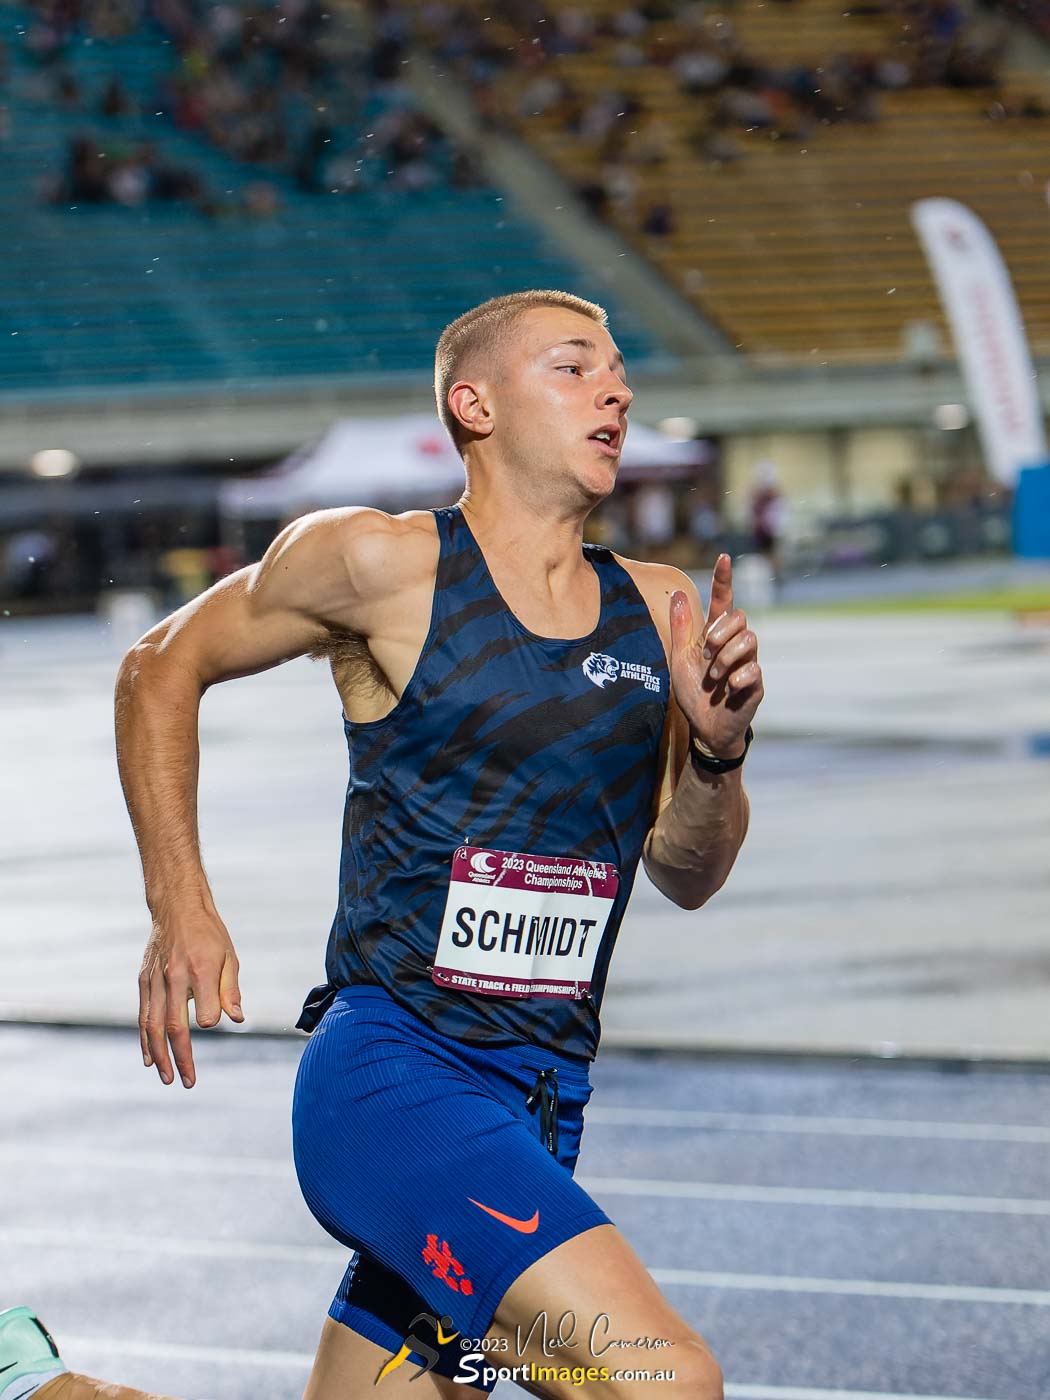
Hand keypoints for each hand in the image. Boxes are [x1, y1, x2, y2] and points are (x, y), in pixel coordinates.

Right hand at [138, 910, 242, 1087]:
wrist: (177, 907)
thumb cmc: (209, 934)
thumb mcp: (229, 956)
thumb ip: (230, 990)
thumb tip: (238, 1019)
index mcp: (199, 971)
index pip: (205, 1013)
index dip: (210, 1022)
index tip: (213, 1022)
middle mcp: (174, 978)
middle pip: (174, 1027)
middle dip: (181, 1058)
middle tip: (188, 1082)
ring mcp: (155, 981)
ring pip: (152, 1026)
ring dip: (160, 1056)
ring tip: (167, 1077)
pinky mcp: (143, 981)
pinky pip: (142, 1016)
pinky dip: (144, 1040)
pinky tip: (150, 1059)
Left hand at [669, 554, 763, 758]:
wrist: (705, 728)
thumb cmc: (694, 693)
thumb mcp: (679, 659)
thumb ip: (681, 629)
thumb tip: (676, 594)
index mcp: (716, 636)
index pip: (723, 601)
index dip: (723, 579)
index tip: (723, 557)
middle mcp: (735, 644)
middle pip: (741, 617)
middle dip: (721, 632)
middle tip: (707, 654)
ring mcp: (748, 662)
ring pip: (750, 638)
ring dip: (727, 657)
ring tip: (715, 677)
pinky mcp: (756, 682)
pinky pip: (755, 667)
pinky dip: (738, 677)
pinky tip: (729, 689)